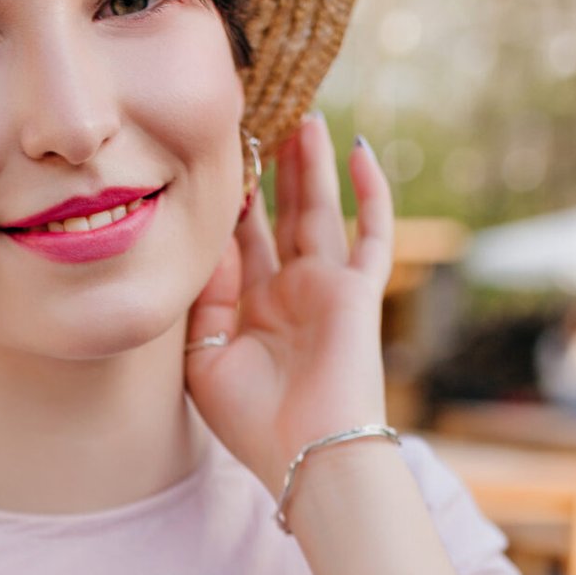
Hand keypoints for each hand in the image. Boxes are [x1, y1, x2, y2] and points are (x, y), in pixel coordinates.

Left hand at [183, 116, 394, 501]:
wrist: (305, 456)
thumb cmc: (251, 422)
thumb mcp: (203, 360)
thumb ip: (203, 301)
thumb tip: (212, 246)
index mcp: (252, 311)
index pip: (240, 243)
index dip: (228, 203)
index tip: (212, 158)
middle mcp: (290, 293)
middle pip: (281, 217)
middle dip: (272, 172)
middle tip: (261, 122)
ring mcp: (327, 288)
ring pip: (321, 211)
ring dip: (313, 166)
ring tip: (304, 118)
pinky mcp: (359, 290)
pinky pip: (372, 231)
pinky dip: (371, 191)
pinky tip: (359, 149)